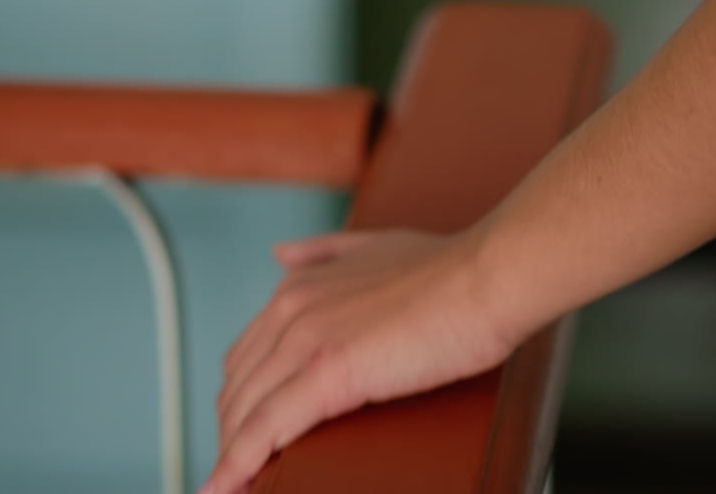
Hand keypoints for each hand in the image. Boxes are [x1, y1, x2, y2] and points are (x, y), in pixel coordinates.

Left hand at [201, 229, 514, 493]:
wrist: (486, 277)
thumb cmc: (450, 269)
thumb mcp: (374, 246)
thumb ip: (324, 251)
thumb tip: (280, 255)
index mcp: (299, 287)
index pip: (248, 356)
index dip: (244, 400)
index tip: (246, 432)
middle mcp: (291, 308)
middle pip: (239, 387)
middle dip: (235, 433)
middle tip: (245, 469)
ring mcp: (306, 340)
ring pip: (246, 411)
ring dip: (234, 454)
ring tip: (236, 489)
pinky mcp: (328, 371)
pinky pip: (267, 427)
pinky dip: (239, 462)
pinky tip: (229, 488)